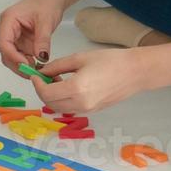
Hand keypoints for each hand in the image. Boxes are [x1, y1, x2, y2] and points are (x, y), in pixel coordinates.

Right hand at [0, 0, 67, 72]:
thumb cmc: (47, 2)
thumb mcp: (46, 21)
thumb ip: (42, 40)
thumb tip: (41, 58)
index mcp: (8, 20)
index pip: (4, 43)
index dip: (13, 56)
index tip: (27, 65)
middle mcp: (7, 29)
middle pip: (5, 53)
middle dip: (17, 64)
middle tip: (33, 73)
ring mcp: (13, 36)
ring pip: (12, 57)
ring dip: (23, 66)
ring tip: (37, 70)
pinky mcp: (20, 42)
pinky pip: (20, 56)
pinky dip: (28, 63)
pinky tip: (38, 66)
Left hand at [32, 48, 148, 114]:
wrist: (135, 72)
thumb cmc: (110, 61)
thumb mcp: (80, 58)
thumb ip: (58, 66)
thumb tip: (42, 71)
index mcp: (76, 89)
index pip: (46, 93)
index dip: (37, 84)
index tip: (35, 75)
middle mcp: (80, 104)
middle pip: (50, 104)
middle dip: (42, 91)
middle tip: (43, 77)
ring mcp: (87, 110)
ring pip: (59, 109)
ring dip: (52, 97)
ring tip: (56, 81)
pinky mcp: (93, 111)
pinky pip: (70, 109)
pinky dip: (62, 100)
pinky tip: (66, 87)